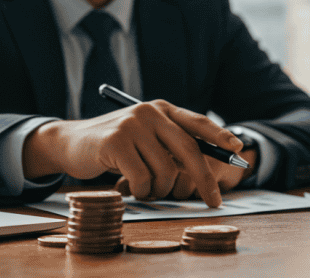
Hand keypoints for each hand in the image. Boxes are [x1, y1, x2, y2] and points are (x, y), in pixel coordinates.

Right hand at [23, 100, 242, 207]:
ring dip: (158, 189)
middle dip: (205, 179)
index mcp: (161, 108)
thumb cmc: (115, 146)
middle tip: (213, 201)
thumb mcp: (145, 137)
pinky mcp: (115, 142)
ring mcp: (132, 125)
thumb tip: (209, 165)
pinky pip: (142, 179)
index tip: (239, 150)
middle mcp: (149, 112)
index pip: (198, 122)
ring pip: (165, 171)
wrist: (71, 142)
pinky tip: (126, 185)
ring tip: (143, 187)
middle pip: (189, 150)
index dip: (220, 136)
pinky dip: (139, 190)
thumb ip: (170, 144)